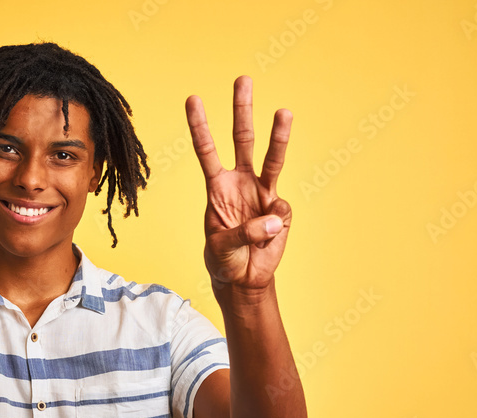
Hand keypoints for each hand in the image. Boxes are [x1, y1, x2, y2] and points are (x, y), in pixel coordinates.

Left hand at [186, 76, 292, 292]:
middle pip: (242, 140)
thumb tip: (272, 217)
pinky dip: (273, 226)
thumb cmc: (224, 259)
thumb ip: (242, 233)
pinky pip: (280, 211)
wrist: (243, 278)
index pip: (207, 151)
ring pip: (272, 157)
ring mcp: (262, 193)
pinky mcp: (280, 210)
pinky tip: (266, 239)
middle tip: (242, 79)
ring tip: (284, 111)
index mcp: (217, 187)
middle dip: (242, 110)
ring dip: (279, 135)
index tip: (193, 99)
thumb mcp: (221, 248)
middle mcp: (240, 182)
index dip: (200, 126)